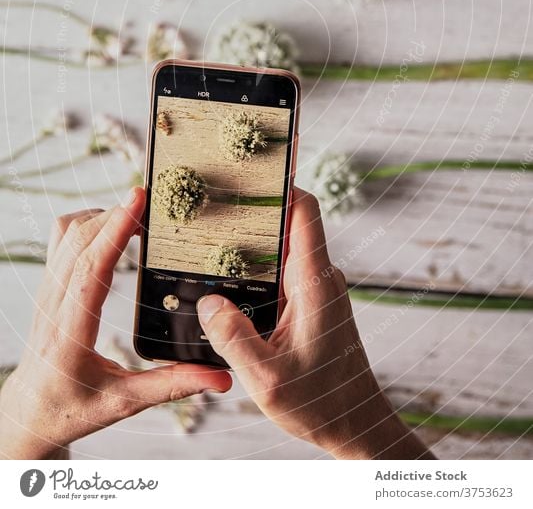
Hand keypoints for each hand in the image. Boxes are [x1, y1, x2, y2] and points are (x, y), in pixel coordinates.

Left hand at [0, 187, 230, 459]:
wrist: (30, 410)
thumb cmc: (72, 408)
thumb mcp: (124, 402)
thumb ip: (172, 387)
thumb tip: (218, 378)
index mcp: (71, 333)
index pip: (92, 270)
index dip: (115, 231)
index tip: (136, 200)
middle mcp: (54, 305)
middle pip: (80, 242)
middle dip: (115, 213)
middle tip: (151, 198)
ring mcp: (47, 291)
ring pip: (67, 235)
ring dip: (101, 215)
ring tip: (136, 211)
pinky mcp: (49, 285)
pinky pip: (61, 239)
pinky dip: (87, 222)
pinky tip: (111, 226)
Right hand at [197, 188, 432, 458]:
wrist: (358, 427)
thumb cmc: (321, 403)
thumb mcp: (266, 378)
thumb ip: (233, 337)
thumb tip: (206, 301)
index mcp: (314, 282)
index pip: (304, 212)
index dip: (281, 183)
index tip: (251, 165)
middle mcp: (319, 278)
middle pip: (287, 224)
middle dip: (251, 211)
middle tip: (211, 203)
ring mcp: (316, 290)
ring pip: (282, 250)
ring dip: (250, 244)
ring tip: (209, 240)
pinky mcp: (311, 305)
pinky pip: (282, 274)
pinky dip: (256, 271)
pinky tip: (226, 282)